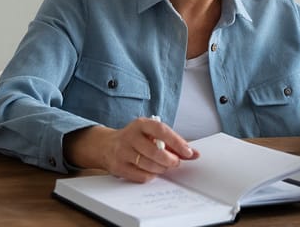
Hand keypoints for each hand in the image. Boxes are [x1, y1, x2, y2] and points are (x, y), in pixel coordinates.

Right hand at [63, 117, 199, 182]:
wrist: (106, 145)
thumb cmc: (135, 139)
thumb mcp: (151, 134)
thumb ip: (172, 142)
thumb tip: (193, 153)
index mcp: (141, 124)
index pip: (161, 131)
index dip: (177, 142)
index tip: (188, 152)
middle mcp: (130, 136)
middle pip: (155, 151)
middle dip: (170, 160)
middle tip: (176, 162)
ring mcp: (122, 152)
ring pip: (149, 165)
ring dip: (161, 169)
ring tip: (163, 166)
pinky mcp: (118, 166)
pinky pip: (141, 176)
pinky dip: (151, 175)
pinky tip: (151, 171)